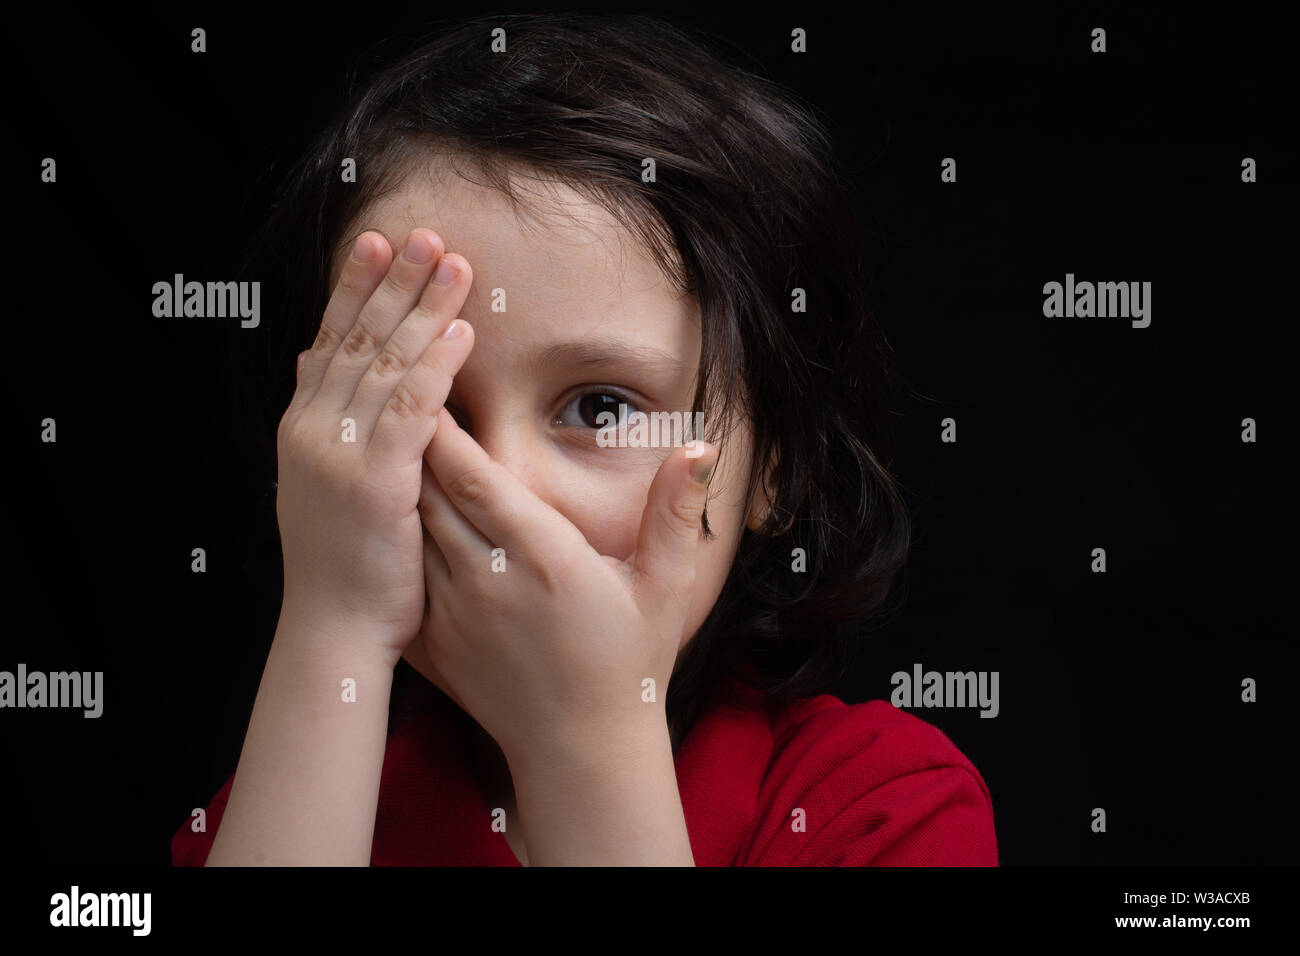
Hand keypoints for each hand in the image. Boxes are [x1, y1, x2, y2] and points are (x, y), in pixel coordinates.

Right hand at [274, 228, 473, 660]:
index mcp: (303, 428)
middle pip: (358, 337)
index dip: (356, 289)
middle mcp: (314, 430)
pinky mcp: (376, 480)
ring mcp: (340, 452)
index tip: (381, 243)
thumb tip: (319, 370)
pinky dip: (436, 365)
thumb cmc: (342, 565)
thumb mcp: (324, 485)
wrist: (333, 630)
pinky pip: (412, 408)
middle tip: (426, 234)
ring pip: (385, 362)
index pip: (331, 340)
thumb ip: (329, 426)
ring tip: (456, 263)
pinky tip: (462, 331)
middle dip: (394, 281)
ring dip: (423, 307)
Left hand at [414, 406, 717, 773]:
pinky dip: (385, 546)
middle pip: (427, 494)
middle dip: (407, 443)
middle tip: (392, 395)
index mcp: (544, 558)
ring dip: (392, 489)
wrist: (581, 747)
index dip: (443, 428)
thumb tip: (700, 445)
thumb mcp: (666, 589)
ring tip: (378, 444)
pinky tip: (377, 521)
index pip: (474, 477)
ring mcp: (452, 615)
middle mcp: (487, 581)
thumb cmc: (628, 662)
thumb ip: (675, 513)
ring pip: (404, 533)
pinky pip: (397, 580)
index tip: (429, 385)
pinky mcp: (432, 644)